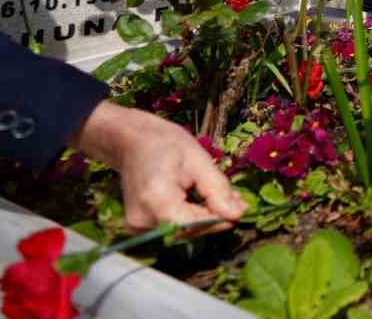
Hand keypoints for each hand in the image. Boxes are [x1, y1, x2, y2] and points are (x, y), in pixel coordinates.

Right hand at [70, 102, 244, 233]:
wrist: (131, 140)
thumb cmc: (164, 144)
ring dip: (204, 217)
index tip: (240, 210)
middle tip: (239, 203)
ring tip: (224, 198)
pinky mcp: (139, 225)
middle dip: (215, 217)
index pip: (193, 225)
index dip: (219, 220)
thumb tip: (236, 215)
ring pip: (182, 229)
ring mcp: (138, 225)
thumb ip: (218, 190)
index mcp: (156, 201)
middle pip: (188, 229)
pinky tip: (202, 200)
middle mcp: (142, 220)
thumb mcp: (198, 160)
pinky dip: (189, 216)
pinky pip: (172, 225)